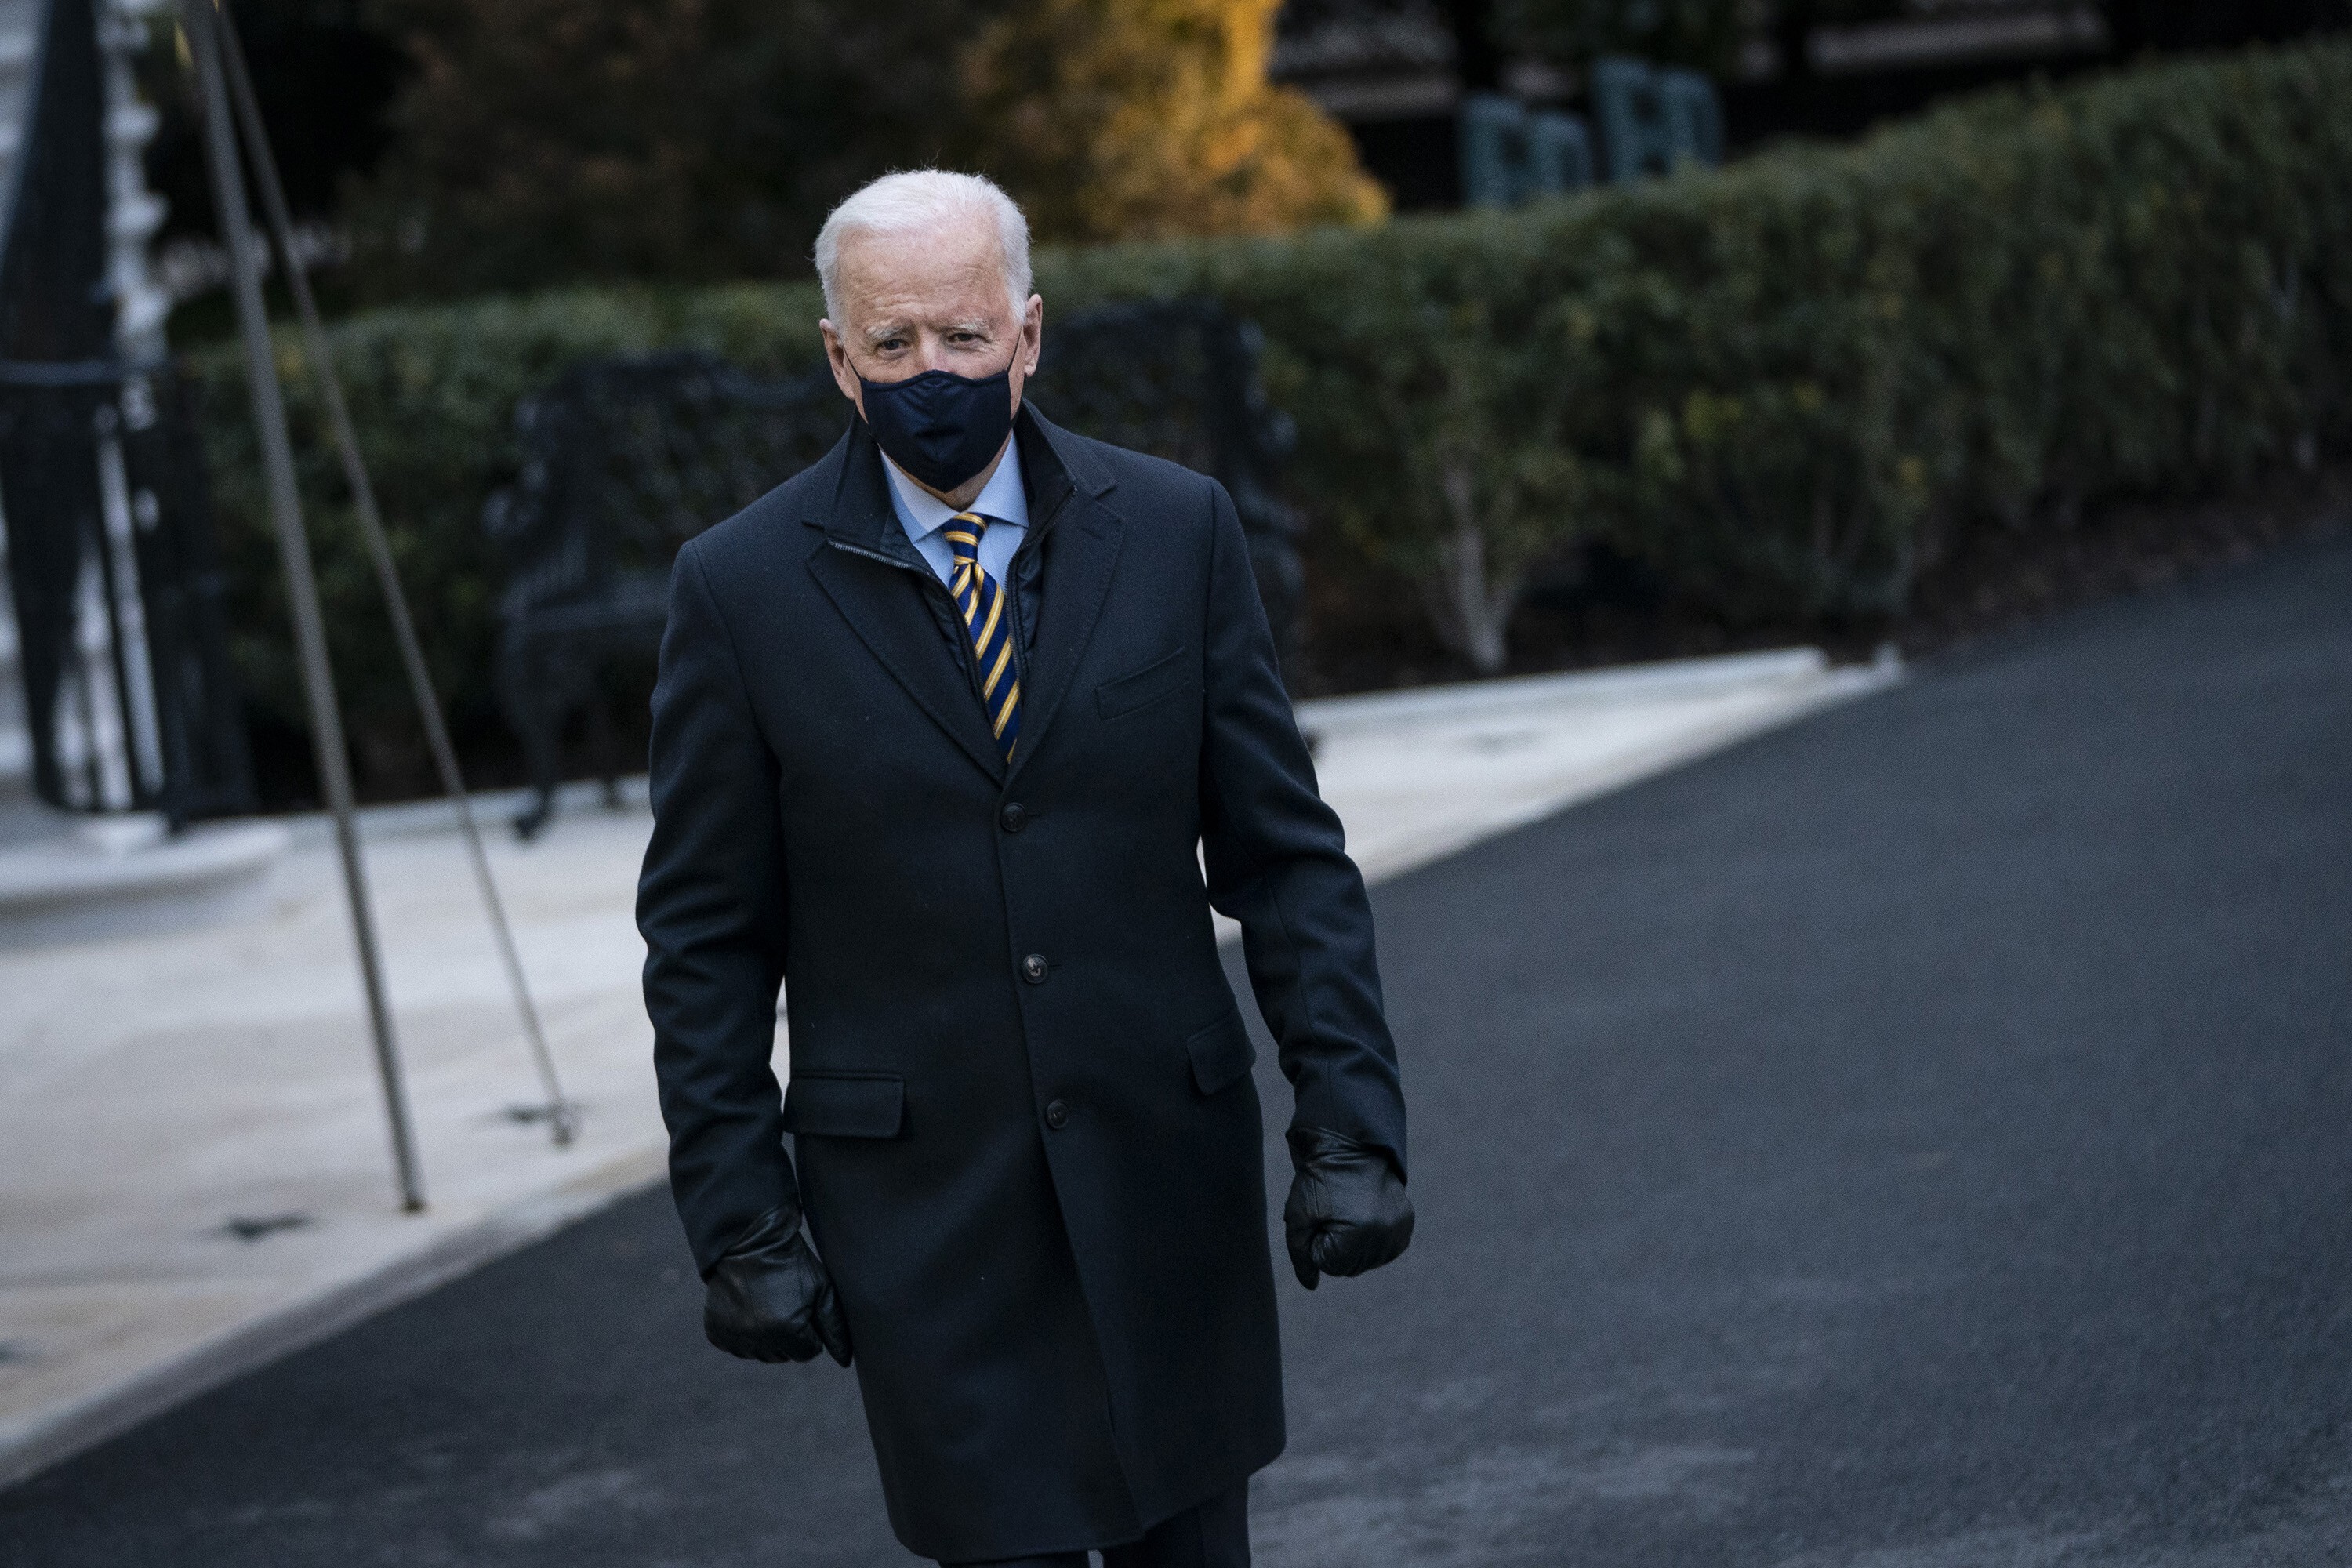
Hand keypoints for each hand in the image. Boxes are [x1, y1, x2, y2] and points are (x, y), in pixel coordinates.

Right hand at [702, 1202, 852, 1365]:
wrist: (750, 1240)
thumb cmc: (792, 1263)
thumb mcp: (821, 1290)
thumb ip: (835, 1328)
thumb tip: (845, 1362)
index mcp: (787, 1330)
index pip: (808, 1353)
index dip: (810, 1329)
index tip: (803, 1305)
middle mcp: (756, 1339)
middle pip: (784, 1356)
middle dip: (789, 1335)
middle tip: (783, 1300)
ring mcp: (733, 1336)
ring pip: (761, 1354)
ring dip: (767, 1336)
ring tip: (766, 1302)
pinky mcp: (715, 1332)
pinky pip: (737, 1346)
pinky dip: (743, 1332)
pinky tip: (747, 1306)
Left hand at [1282, 1126, 1413, 1290]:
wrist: (1348, 1145)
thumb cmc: (1319, 1179)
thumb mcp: (1298, 1215)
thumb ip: (1301, 1255)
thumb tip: (1311, 1285)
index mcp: (1358, 1232)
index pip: (1329, 1266)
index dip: (1317, 1242)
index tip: (1319, 1216)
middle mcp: (1385, 1233)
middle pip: (1351, 1267)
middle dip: (1336, 1246)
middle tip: (1333, 1214)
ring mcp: (1399, 1228)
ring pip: (1368, 1261)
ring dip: (1354, 1245)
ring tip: (1349, 1213)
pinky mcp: (1407, 1222)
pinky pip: (1385, 1249)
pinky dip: (1372, 1239)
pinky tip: (1364, 1218)